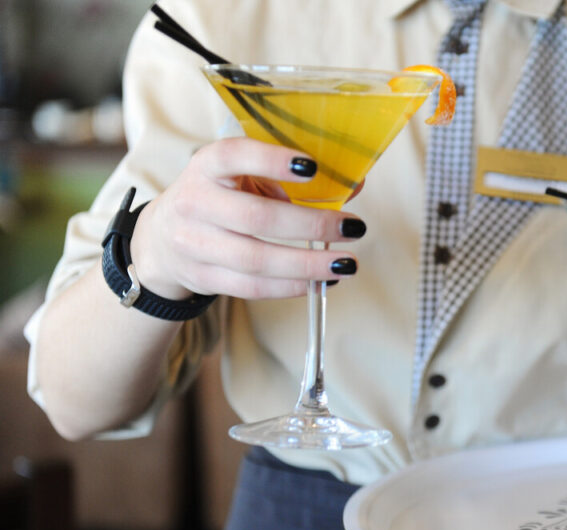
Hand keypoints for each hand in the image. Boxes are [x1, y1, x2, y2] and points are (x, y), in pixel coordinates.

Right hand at [130, 137, 364, 300]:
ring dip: (308, 265)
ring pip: (256, 260)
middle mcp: (194, 202)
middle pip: (256, 217)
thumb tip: (353, 185)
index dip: (272, 160)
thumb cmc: (220, 198)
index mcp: (206, 166)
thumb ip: (289, 177)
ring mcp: (194, 244)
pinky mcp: (202, 277)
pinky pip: (252, 287)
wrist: (163, 239)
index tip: (313, 167)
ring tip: (345, 263)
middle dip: (312, 225)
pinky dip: (290, 286)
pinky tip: (318, 281)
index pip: (233, 156)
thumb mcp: (243, 176)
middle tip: (353, 227)